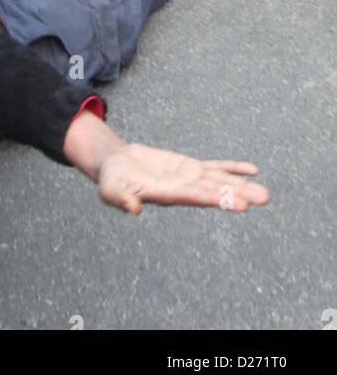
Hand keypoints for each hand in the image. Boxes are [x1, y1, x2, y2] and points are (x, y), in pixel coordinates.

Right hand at [98, 143, 269, 214]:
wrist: (115, 164)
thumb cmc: (111, 178)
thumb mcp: (110, 188)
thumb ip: (122, 199)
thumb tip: (134, 210)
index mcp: (167, 194)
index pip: (197, 196)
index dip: (219, 198)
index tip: (241, 205)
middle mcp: (183, 189)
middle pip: (214, 191)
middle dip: (238, 194)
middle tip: (263, 198)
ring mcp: (188, 178)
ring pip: (218, 180)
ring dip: (241, 185)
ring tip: (264, 191)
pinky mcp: (188, 167)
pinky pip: (214, 167)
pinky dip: (232, 167)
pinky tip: (251, 170)